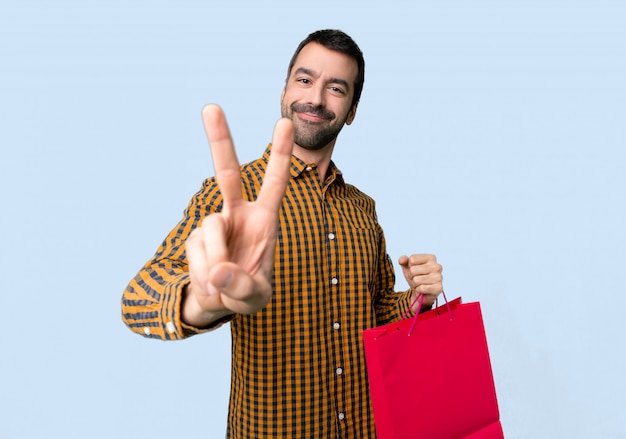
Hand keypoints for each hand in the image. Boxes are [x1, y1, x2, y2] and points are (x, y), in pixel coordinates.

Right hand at [182, 104, 293, 326]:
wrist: (217, 302)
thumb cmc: (247, 293)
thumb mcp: (256, 298)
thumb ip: (243, 287)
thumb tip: (220, 272)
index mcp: (264, 219)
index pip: (275, 182)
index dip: (280, 155)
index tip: (284, 123)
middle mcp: (238, 214)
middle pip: (227, 173)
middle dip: (220, 140)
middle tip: (210, 107)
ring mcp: (214, 223)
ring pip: (210, 228)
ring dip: (215, 261)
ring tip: (222, 283)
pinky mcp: (195, 236)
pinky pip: (196, 250)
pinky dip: (204, 273)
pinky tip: (211, 283)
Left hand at [398, 254, 442, 309]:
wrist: (421, 292)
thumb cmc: (416, 277)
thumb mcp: (407, 267)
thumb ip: (403, 260)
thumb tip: (402, 260)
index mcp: (431, 258)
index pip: (412, 259)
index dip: (409, 266)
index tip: (415, 270)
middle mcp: (437, 266)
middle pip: (413, 270)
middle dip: (411, 276)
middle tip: (417, 279)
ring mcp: (439, 277)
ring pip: (416, 280)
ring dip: (415, 284)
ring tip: (420, 284)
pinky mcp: (439, 288)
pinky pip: (421, 288)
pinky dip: (419, 290)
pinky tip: (423, 290)